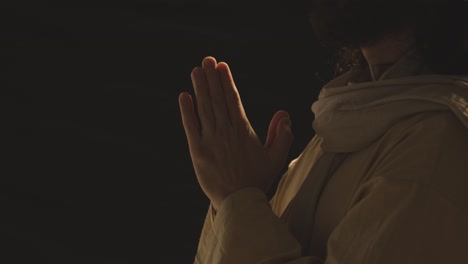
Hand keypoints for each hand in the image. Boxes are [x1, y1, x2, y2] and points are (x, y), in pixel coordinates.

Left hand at [178, 56, 293, 210]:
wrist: (238, 201)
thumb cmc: (258, 179)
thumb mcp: (276, 157)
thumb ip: (281, 134)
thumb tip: (283, 113)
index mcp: (242, 130)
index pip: (233, 99)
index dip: (226, 81)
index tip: (221, 66)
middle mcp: (225, 130)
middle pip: (217, 99)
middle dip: (212, 78)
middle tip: (207, 60)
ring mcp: (210, 140)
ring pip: (204, 108)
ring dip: (199, 88)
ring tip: (196, 70)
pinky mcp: (197, 151)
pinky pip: (190, 126)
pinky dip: (186, 111)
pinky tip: (184, 96)